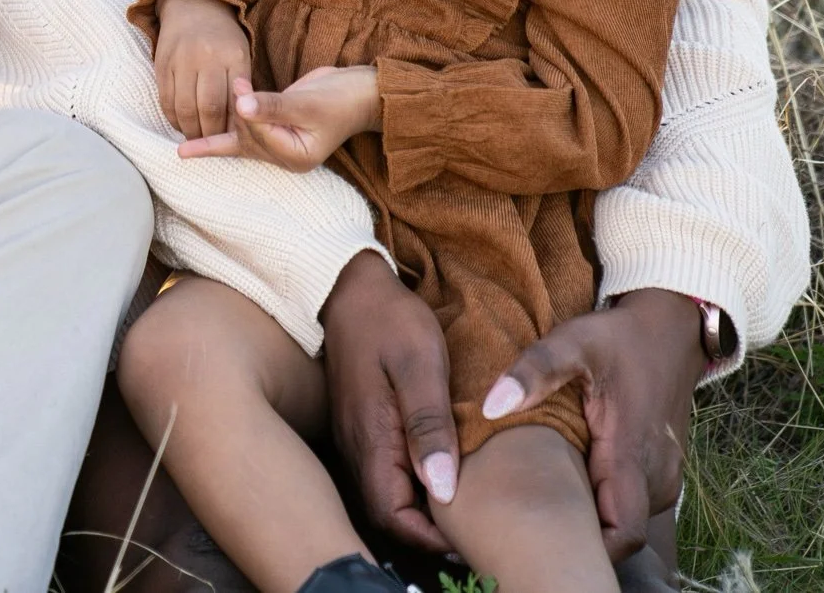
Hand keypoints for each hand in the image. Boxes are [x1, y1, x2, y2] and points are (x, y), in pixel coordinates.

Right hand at [151, 0, 250, 142]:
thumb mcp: (241, 55)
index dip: (231, 127)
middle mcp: (206, 58)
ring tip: (196, 138)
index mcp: (233, 57)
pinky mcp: (162, 64)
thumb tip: (237, 126)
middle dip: (210, 133)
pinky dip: (172, 117)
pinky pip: (166, 99)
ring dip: (189, 129)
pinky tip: (181, 123)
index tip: (232, 140)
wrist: (193, 5)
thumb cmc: (223, 37)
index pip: (232, 102)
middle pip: (207, 108)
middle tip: (212, 144)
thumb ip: (240, 87)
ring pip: (184, 107)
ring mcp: (181, 61)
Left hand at [178, 65, 379, 169]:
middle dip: (237, 112)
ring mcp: (279, 146)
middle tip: (239, 83)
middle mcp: (284, 157)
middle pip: (246, 139)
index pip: (258, 136)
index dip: (248, 110)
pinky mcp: (274, 131)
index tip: (242, 84)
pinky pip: (242, 135)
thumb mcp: (307, 103)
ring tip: (191, 137)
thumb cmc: (340, 99)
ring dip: (223, 125)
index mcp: (295, 157)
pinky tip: (189, 150)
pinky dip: (219, 135)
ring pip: (240, 138)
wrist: (359, 92)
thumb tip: (241, 103)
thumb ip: (273, 105)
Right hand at [321, 249, 459, 555]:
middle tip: (474, 529)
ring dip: (422, 509)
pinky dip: (413, 485)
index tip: (469, 537)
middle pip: (387, 513)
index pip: (393, 517)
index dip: (430, 539)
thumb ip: (430, 426)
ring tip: (465, 505)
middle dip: (429, 532)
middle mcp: (357, 446)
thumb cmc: (390, 319)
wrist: (349, 284)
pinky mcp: (360, 423)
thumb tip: (444, 490)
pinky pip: (384, 472)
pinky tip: (443, 471)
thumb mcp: (420, 364)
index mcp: (371, 438)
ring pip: (385, 494)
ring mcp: (355, 435)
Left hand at [478, 288, 701, 559]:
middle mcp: (656, 475)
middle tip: (523, 518)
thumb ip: (533, 371)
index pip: (622, 534)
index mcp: (632, 453)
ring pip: (626, 518)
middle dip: (577, 534)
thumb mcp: (572, 341)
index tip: (540, 538)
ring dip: (589, 516)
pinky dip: (601, 500)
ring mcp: (664, 475)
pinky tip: (566, 479)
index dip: (586, 547)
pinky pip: (632, 502)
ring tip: (539, 497)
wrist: (668, 329)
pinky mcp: (662, 470)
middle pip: (619, 532)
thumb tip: (490, 406)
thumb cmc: (618, 337)